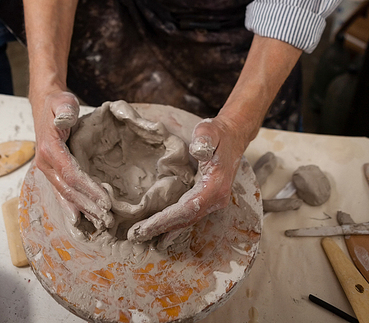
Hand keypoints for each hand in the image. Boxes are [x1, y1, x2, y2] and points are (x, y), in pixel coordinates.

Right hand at [33, 90, 113, 230]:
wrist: (45, 104)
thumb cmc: (57, 103)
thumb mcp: (62, 101)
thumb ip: (65, 110)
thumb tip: (65, 120)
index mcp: (49, 148)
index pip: (71, 174)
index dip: (88, 189)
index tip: (105, 200)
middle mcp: (45, 163)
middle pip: (68, 190)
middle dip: (88, 205)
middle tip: (107, 218)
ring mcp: (47, 169)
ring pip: (65, 194)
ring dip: (82, 209)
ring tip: (100, 223)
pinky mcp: (52, 170)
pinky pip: (62, 191)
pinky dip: (72, 206)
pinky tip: (81, 219)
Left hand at [127, 115, 244, 243]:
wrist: (232, 136)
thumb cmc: (217, 134)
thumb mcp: (209, 131)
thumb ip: (203, 139)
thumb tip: (196, 151)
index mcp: (215, 186)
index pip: (187, 209)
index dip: (166, 220)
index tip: (146, 226)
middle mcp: (216, 199)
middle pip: (185, 220)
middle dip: (161, 229)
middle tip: (136, 236)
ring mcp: (213, 201)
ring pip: (187, 220)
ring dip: (165, 229)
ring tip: (143, 237)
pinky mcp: (207, 199)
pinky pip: (188, 215)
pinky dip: (173, 224)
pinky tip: (161, 232)